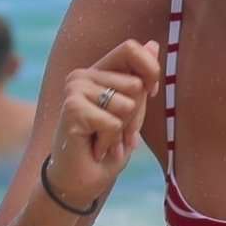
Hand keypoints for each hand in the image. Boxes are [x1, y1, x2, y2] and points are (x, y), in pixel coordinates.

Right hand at [46, 37, 163, 206]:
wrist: (81, 181)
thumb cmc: (107, 148)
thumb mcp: (133, 112)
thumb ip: (141, 80)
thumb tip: (153, 44)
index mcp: (99, 71)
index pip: (131, 48)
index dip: (150, 70)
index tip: (151, 94)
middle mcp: (83, 75)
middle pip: (135, 83)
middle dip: (136, 116)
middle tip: (116, 132)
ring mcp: (75, 89)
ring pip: (127, 104)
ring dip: (122, 131)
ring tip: (104, 140)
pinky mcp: (72, 108)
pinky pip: (113, 123)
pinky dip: (110, 142)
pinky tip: (96, 148)